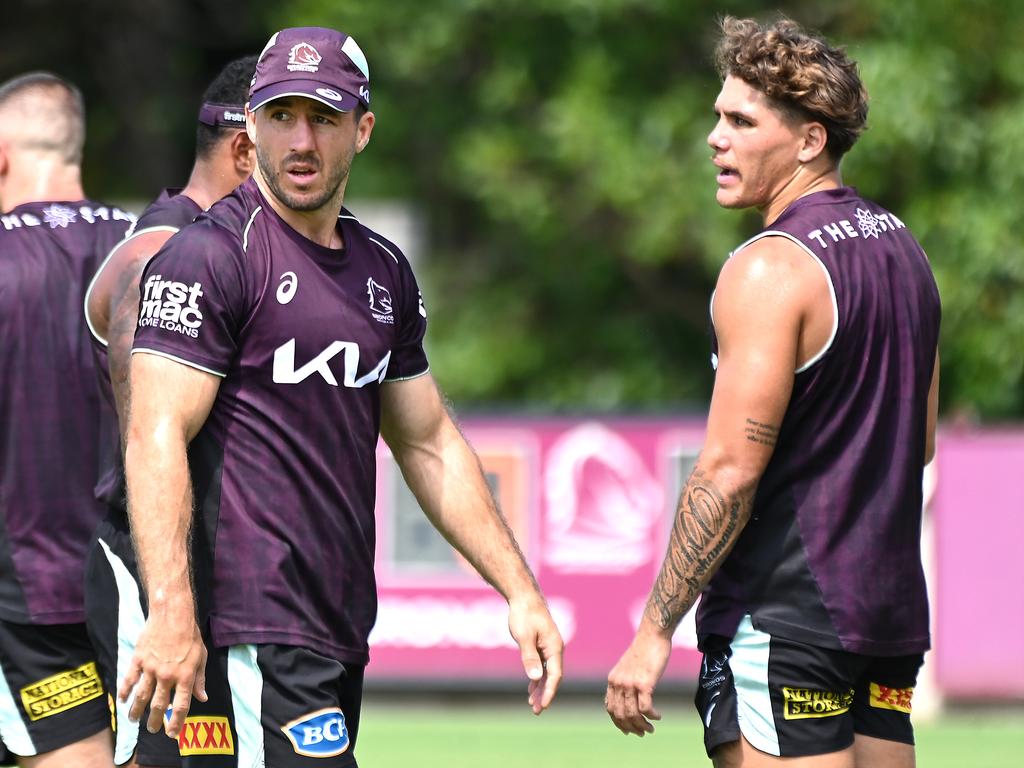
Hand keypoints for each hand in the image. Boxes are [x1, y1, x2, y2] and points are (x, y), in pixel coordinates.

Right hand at [118, 609, 207, 738]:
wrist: (172, 614)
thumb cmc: (190, 635)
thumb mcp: (201, 657)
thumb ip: (199, 679)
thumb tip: (202, 698)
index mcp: (185, 676)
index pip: (181, 706)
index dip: (177, 722)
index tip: (173, 734)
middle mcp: (167, 675)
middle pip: (159, 705)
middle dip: (155, 721)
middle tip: (153, 729)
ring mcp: (151, 668)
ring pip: (142, 696)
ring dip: (137, 711)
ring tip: (134, 720)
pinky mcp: (139, 660)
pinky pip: (129, 680)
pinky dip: (125, 692)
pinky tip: (122, 700)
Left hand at [508, 596, 563, 713]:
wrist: (524, 597)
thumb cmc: (524, 614)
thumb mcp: (524, 636)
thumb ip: (529, 657)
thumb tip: (535, 678)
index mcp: (554, 647)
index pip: (555, 675)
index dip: (549, 692)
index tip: (542, 706)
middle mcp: (554, 648)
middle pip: (552, 676)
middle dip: (544, 694)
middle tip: (535, 710)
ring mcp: (549, 647)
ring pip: (547, 672)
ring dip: (540, 688)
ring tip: (532, 704)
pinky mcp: (541, 644)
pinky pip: (542, 665)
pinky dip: (537, 677)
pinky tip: (530, 687)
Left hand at [606, 622, 671, 735]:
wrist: (652, 635)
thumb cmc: (643, 652)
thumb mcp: (627, 668)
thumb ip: (624, 683)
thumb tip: (626, 701)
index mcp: (612, 680)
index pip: (610, 709)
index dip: (618, 723)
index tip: (629, 730)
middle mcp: (618, 683)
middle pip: (620, 715)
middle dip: (631, 728)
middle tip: (642, 733)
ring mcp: (630, 683)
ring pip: (632, 714)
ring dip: (642, 725)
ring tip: (651, 728)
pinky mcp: (644, 683)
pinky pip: (645, 708)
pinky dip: (652, 716)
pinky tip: (658, 716)